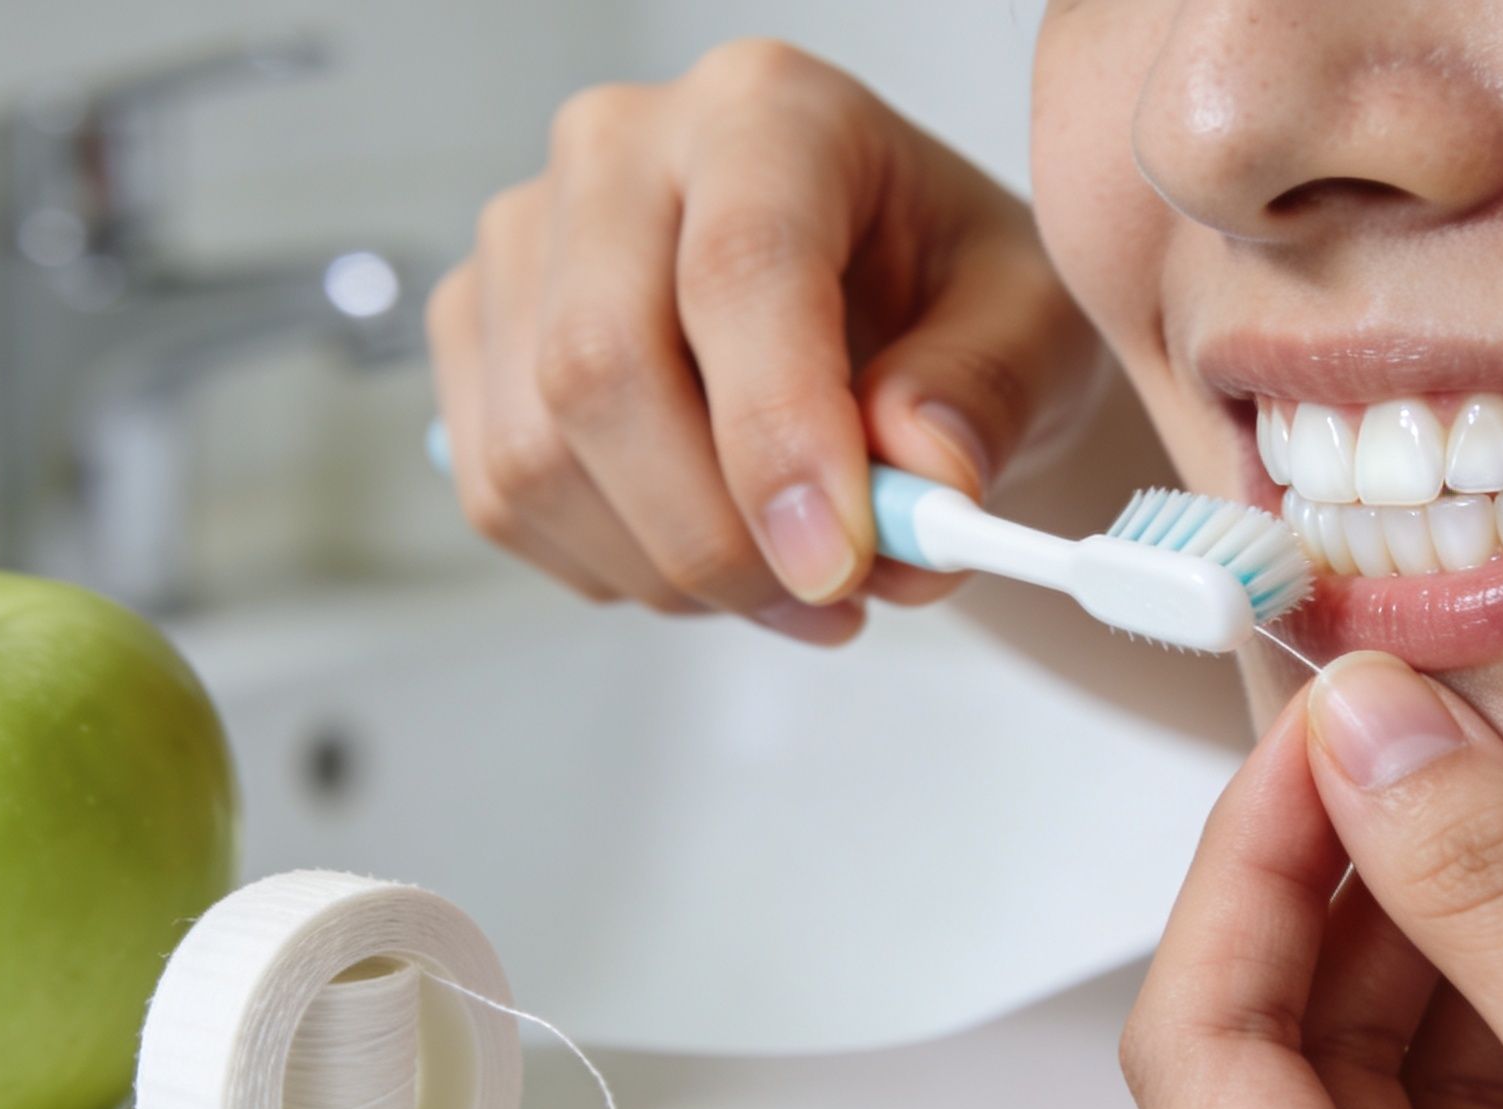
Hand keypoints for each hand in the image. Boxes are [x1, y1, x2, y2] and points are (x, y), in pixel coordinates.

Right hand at [426, 40, 1102, 643]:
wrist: (886, 309)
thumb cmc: (948, 292)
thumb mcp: (1028, 323)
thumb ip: (985, 392)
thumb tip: (917, 481)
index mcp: (766, 113)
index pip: (737, 268)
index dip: (777, 435)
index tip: (838, 561)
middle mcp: (619, 153)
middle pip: (600, 367)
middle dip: (714, 535)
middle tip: (826, 600)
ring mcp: (524, 242)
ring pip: (538, 455)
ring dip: (670, 569)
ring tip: (789, 583)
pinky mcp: (474, 336)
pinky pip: (506, 498)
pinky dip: (615, 567)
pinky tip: (708, 549)